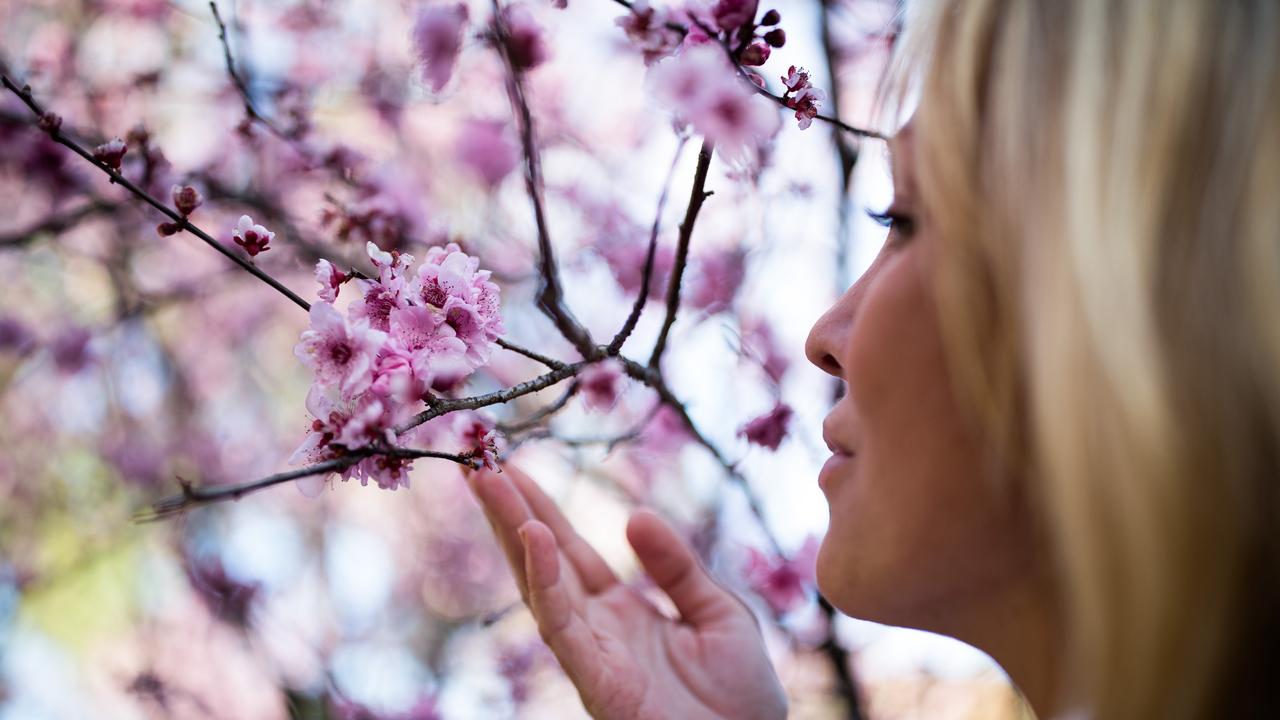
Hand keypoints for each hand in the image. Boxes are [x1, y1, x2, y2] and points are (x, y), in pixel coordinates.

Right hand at [467, 465, 787, 719]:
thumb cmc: (742, 694)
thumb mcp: (718, 610)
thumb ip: (676, 566)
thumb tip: (635, 515)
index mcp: (623, 611)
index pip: (571, 552)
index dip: (542, 511)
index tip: (511, 469)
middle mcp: (597, 629)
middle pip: (543, 562)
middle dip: (509, 515)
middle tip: (477, 466)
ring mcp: (592, 654)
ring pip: (540, 586)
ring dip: (514, 534)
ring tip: (488, 483)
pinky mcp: (597, 680)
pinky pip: (563, 625)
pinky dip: (545, 581)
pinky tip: (534, 539)